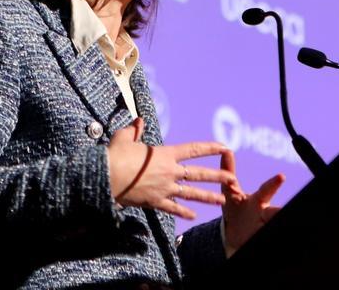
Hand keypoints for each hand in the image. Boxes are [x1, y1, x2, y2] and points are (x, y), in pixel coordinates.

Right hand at [107, 118, 235, 220]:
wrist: (107, 176)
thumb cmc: (115, 155)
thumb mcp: (125, 137)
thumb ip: (134, 129)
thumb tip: (138, 120)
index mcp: (165, 154)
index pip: (193, 150)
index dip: (210, 148)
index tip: (224, 147)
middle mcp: (169, 171)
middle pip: (198, 174)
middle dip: (217, 176)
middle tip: (232, 178)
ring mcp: (164, 188)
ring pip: (191, 194)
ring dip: (208, 197)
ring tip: (222, 200)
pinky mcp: (155, 201)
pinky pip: (173, 208)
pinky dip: (184, 212)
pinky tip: (193, 217)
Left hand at [219, 149, 283, 255]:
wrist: (236, 236)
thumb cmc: (236, 209)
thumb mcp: (230, 193)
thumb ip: (229, 174)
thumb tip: (227, 150)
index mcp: (257, 201)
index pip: (267, 191)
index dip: (274, 183)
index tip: (281, 176)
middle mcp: (264, 213)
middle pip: (275, 212)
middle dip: (281, 211)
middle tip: (285, 207)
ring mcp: (264, 226)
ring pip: (275, 222)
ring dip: (277, 221)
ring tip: (283, 223)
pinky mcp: (261, 238)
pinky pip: (267, 241)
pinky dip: (271, 247)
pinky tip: (279, 247)